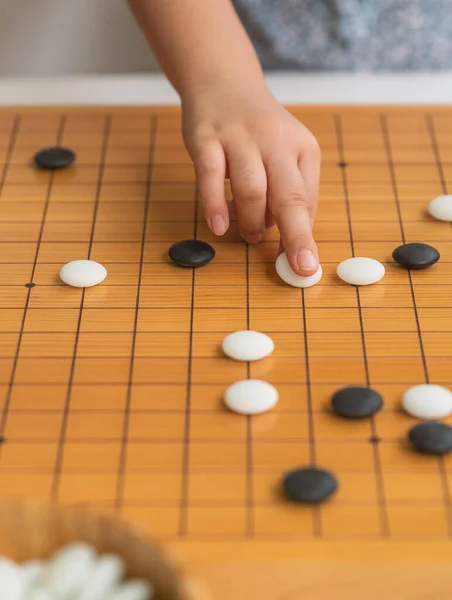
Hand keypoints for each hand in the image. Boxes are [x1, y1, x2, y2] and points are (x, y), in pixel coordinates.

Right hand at [181, 85, 320, 275]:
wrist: (224, 83)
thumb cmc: (258, 133)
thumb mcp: (285, 156)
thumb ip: (289, 195)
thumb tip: (290, 244)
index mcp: (303, 148)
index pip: (306, 200)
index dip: (304, 235)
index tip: (304, 264)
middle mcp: (276, 141)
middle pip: (289, 196)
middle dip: (296, 236)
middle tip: (299, 267)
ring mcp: (240, 138)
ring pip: (252, 189)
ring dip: (252, 222)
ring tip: (249, 236)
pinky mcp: (207, 138)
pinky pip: (211, 176)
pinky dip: (215, 204)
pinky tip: (218, 227)